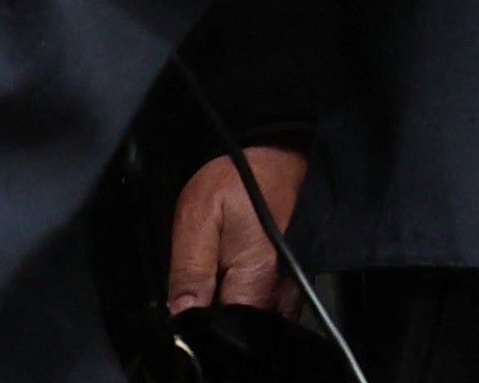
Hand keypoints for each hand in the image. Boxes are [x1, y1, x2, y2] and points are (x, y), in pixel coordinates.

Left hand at [165, 145, 304, 317]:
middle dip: (221, 315)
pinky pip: (273, 303)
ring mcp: (293, 280)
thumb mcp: (198, 218)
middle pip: (247, 324)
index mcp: (257, 275)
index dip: (201, 321)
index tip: (190, 300)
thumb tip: (182, 315)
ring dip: (237, 305)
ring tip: (222, 270)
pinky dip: (252, 298)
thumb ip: (189, 271)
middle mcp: (283, 285)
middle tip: (206, 278)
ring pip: (261, 316)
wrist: (274, 152)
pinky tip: (237, 273)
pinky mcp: (296, 273)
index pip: (226, 326)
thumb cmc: (238, 178)